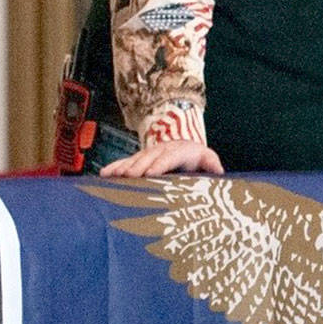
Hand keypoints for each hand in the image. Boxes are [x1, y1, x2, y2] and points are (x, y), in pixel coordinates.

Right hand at [99, 141, 223, 177]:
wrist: (185, 146)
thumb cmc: (196, 158)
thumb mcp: (206, 159)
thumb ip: (212, 164)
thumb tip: (218, 171)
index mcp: (179, 151)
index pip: (169, 157)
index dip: (160, 164)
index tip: (150, 173)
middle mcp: (162, 150)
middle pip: (149, 158)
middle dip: (138, 167)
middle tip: (128, 177)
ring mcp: (149, 154)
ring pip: (135, 159)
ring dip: (123, 167)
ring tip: (113, 176)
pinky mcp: (139, 159)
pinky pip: (125, 161)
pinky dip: (114, 167)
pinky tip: (104, 174)